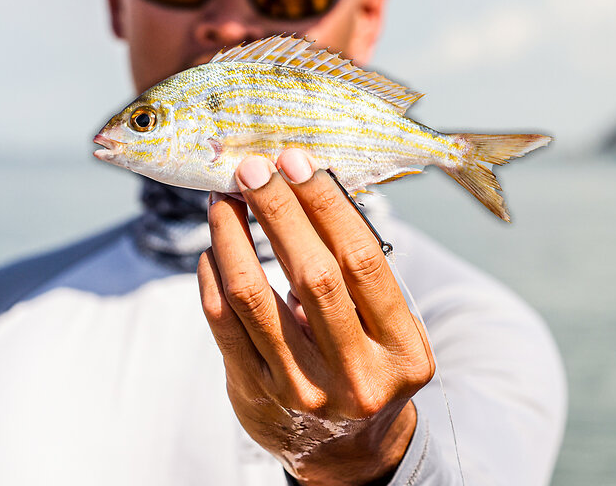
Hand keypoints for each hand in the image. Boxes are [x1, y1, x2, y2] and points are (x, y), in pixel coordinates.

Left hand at [196, 149, 435, 485]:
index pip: (362, 261)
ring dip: (233, 236)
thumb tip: (310, 187)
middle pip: (311, 274)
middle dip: (278, 210)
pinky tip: (214, 247)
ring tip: (225, 199)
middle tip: (253, 167)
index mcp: (402, 352)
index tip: (299, 162)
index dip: (327, 205)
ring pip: (253, 296)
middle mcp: (356, 376)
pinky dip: (213, 276)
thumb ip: (360, 274)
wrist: (348, 453)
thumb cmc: (370, 367)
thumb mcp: (390, 331)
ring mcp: (301, 390)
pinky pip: (222, 322)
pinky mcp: (254, 394)